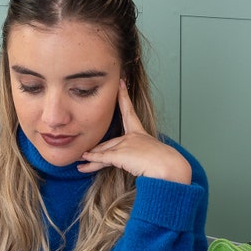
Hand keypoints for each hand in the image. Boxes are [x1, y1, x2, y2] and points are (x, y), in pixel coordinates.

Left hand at [77, 81, 192, 183]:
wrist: (169, 167)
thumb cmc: (166, 165)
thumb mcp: (153, 157)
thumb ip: (141, 157)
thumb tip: (137, 163)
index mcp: (141, 134)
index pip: (130, 112)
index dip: (124, 97)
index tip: (121, 83)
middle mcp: (133, 137)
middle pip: (110, 143)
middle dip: (98, 150)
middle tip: (85, 152)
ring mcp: (126, 144)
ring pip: (104, 152)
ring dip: (91, 157)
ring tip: (80, 159)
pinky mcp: (120, 154)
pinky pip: (103, 157)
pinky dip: (92, 160)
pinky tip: (83, 161)